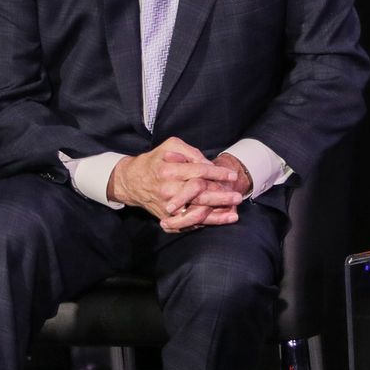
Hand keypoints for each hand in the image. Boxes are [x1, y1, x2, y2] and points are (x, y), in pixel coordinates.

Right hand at [108, 138, 242, 230]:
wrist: (132, 182)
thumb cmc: (155, 161)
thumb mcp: (170, 147)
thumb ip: (190, 152)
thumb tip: (209, 164)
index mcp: (169, 170)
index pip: (199, 171)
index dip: (218, 173)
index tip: (232, 175)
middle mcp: (168, 189)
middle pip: (200, 194)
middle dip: (221, 196)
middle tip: (237, 196)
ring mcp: (167, 206)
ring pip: (196, 212)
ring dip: (217, 214)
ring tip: (234, 213)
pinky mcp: (167, 217)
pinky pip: (189, 222)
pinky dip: (205, 222)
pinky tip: (219, 221)